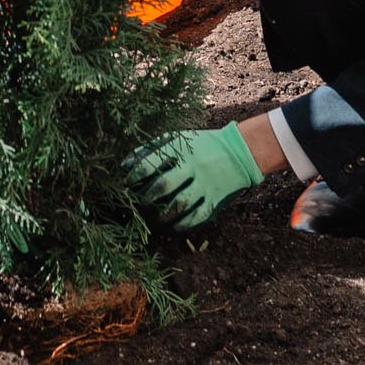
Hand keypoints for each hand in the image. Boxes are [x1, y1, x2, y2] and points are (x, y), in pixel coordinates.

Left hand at [125, 123, 264, 229]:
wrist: (240, 152)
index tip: (126, 183)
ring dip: (162, 214)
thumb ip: (152, 149)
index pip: (151, 163)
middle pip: (164, 185)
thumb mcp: (179, 139)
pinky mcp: (216, 198)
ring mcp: (206, 183)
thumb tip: (125, 165)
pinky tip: (173, 225)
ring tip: (153, 218)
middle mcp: (194, 166)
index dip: (135, 176)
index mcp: (182, 149)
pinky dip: (183, 224)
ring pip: (180, 204)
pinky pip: (197, 216)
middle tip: (137, 204)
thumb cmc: (201, 145)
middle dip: (146, 197)